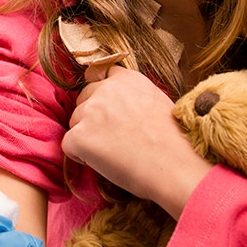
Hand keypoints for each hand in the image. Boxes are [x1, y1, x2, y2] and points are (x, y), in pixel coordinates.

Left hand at [63, 66, 209, 215]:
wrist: (176, 167)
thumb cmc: (173, 142)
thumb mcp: (157, 103)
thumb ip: (131, 96)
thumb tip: (116, 104)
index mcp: (126, 78)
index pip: (99, 78)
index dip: (103, 99)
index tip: (113, 116)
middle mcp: (105, 89)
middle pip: (83, 100)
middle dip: (92, 118)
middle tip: (115, 139)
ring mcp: (90, 112)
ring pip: (75, 123)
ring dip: (87, 137)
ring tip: (116, 153)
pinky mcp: (79, 136)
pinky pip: (69, 146)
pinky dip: (81, 157)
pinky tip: (106, 163)